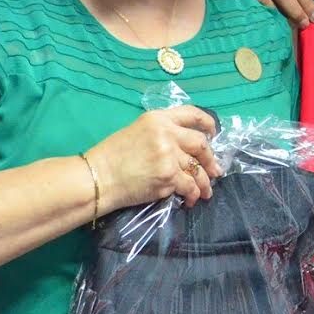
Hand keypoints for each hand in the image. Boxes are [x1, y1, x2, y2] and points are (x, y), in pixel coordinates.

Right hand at [85, 106, 221, 210]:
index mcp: (158, 118)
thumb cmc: (111, 156)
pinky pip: (189, 186)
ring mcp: (169, 155)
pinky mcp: (169, 176)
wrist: (98, 178)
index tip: (214, 134)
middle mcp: (167, 133)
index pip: (192, 114)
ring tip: (206, 191)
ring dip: (205, 183)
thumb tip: (183, 148)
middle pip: (201, 144)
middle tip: (215, 171)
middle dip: (211, 159)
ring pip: (197, 169)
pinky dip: (193, 195)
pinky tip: (190, 200)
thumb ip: (161, 133)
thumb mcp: (136, 131)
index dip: (208, 123)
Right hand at [236, 0, 313, 26]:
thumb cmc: (264, 7)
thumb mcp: (282, 2)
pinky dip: (264, 12)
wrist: (235, 12)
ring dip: (284, 12)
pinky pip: (252, 2)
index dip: (307, 2)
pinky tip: (272, 22)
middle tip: (306, 24)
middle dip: (298, 8)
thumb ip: (297, 4)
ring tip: (293, 25)